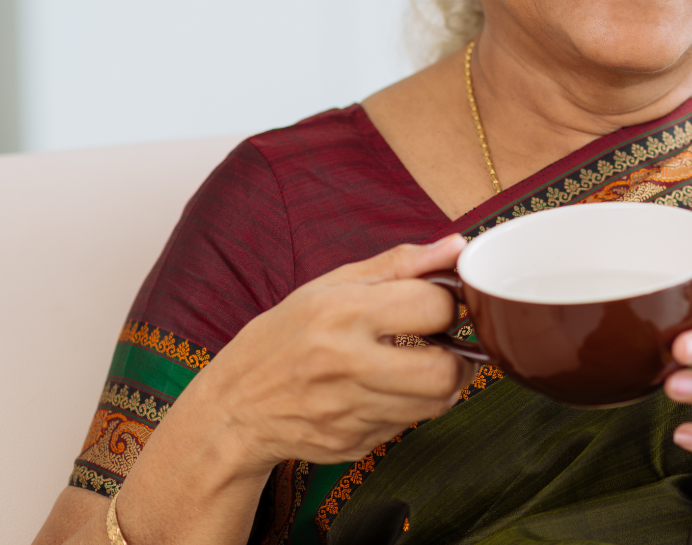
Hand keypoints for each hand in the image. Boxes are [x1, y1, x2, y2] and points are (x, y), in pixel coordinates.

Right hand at [178, 233, 475, 475]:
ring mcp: (349, 411)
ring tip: (421, 368)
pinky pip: (408, 427)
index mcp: (342, 313)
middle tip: (445, 347)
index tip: (440, 305)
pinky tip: (387, 393)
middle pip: (445, 372)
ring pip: (436, 405)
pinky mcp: (352, 444)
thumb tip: (457, 247)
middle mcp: (346, 364)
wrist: (232, 409)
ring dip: (441, 386)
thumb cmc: (283, 337)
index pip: (434, 307)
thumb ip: (401, 264)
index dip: (448, 304)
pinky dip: (410, 409)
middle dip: (459, 358)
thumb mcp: (331, 286)